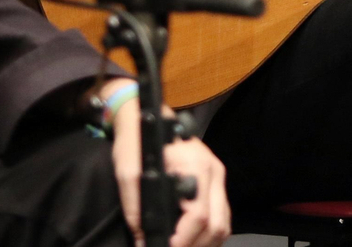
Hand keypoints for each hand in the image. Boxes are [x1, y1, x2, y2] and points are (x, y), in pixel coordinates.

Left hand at [107, 90, 230, 246]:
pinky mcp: (216, 184)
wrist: (146, 118)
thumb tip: (144, 239)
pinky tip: (191, 241)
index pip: (198, 214)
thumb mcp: (128, 173)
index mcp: (196, 166)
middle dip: (194, 246)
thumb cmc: (136, 143)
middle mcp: (214, 173)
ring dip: (204, 244)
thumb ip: (136, 208)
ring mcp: (218, 178)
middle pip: (216, 224)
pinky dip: (209, 235)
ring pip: (223, 224)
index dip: (181, 240)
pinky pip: (222, 217)